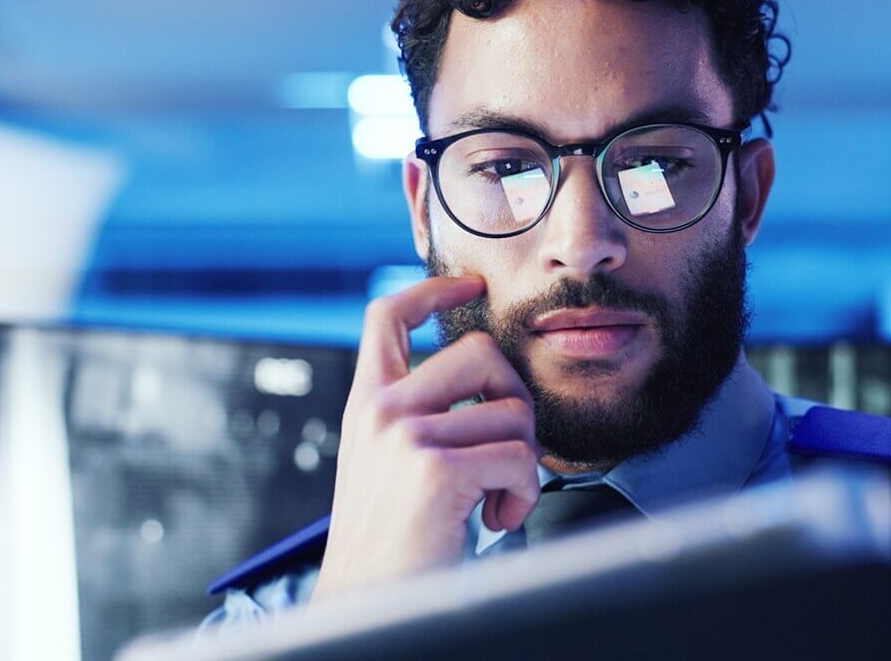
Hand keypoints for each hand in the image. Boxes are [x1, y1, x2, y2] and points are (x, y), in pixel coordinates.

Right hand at [310, 276, 540, 599]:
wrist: (365, 604)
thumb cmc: (390, 546)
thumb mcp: (386, 467)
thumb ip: (418, 420)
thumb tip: (492, 388)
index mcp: (366, 405)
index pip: (387, 316)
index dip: (433, 291)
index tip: (470, 286)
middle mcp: (380, 411)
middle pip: (479, 352)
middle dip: (514, 400)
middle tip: (505, 451)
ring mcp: (405, 437)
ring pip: (512, 411)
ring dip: (523, 463)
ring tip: (495, 502)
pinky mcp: (435, 470)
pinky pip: (521, 458)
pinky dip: (524, 495)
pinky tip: (495, 520)